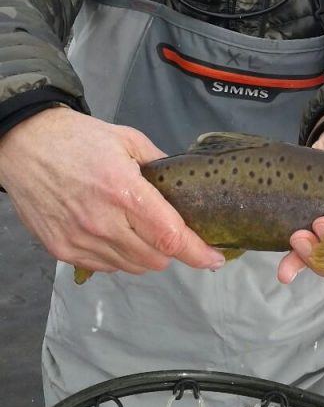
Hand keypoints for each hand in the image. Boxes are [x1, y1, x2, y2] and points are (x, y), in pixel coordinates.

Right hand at [0, 108, 225, 275]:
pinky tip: (112, 233)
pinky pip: (104, 267)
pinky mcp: (63, 250)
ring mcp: (81, 240)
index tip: (214, 258)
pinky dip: (116, 257)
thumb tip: (184, 183)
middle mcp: (103, 222)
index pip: (170, 236)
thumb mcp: (127, 139)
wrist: (25, 145)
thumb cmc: (77, 139)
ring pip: (130, 267)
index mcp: (124, 192)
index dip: (197, 252)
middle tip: (167, 231)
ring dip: (143, 255)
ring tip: (136, 229)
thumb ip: (159, 164)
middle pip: (155, 259)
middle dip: (170, 250)